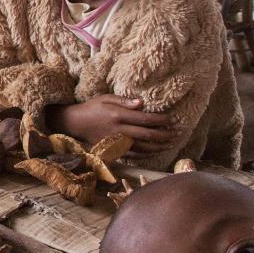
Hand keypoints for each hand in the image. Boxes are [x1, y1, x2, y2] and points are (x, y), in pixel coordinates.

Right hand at [45, 95, 179, 156]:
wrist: (76, 124)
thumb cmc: (92, 107)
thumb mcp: (106, 98)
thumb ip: (124, 101)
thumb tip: (142, 103)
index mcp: (118, 116)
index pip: (145, 119)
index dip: (161, 120)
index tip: (173, 119)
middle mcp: (119, 130)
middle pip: (147, 135)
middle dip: (164, 134)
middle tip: (177, 133)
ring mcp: (116, 142)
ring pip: (143, 148)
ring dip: (159, 146)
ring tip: (171, 143)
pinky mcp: (113, 150)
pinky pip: (134, 155)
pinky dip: (147, 154)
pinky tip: (155, 151)